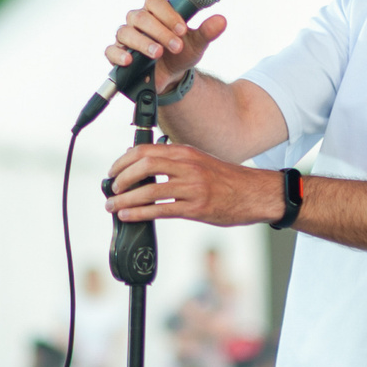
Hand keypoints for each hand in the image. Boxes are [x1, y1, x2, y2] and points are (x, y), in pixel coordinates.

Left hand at [104, 143, 279, 227]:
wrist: (255, 193)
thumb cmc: (226, 179)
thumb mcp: (198, 161)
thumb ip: (172, 160)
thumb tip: (139, 160)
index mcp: (185, 152)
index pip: (146, 150)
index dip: (123, 161)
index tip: (113, 171)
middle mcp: (187, 166)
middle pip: (144, 166)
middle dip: (121, 177)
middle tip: (111, 188)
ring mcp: (192, 187)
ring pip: (149, 190)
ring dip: (125, 199)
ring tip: (113, 206)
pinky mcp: (197, 208)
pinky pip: (161, 210)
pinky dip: (140, 213)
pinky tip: (128, 216)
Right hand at [107, 0, 228, 92]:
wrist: (172, 77)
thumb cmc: (181, 53)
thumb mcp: (196, 44)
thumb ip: (207, 31)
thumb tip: (222, 20)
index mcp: (155, 12)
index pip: (154, 1)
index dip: (167, 13)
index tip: (182, 29)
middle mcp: (137, 22)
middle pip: (140, 16)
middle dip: (160, 31)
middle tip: (176, 45)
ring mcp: (126, 38)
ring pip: (126, 32)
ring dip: (144, 42)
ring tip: (159, 53)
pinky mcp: (118, 56)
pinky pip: (111, 51)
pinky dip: (119, 55)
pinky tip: (130, 61)